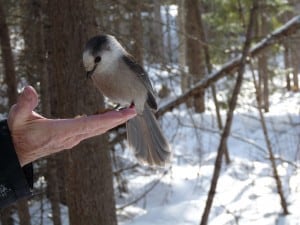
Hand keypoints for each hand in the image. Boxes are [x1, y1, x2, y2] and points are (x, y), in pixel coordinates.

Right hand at [7, 86, 136, 165]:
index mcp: (62, 131)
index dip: (109, 118)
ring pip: (98, 129)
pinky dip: (103, 122)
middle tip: (134, 110)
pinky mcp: (72, 138)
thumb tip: (29, 89)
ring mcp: (73, 139)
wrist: (18, 152)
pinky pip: (92, 130)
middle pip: (100, 127)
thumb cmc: (18, 135)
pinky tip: (108, 116)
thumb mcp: (17, 118)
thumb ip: (24, 105)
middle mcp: (72, 137)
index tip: (125, 113)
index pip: (91, 124)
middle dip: (118, 119)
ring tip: (127, 112)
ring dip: (113, 120)